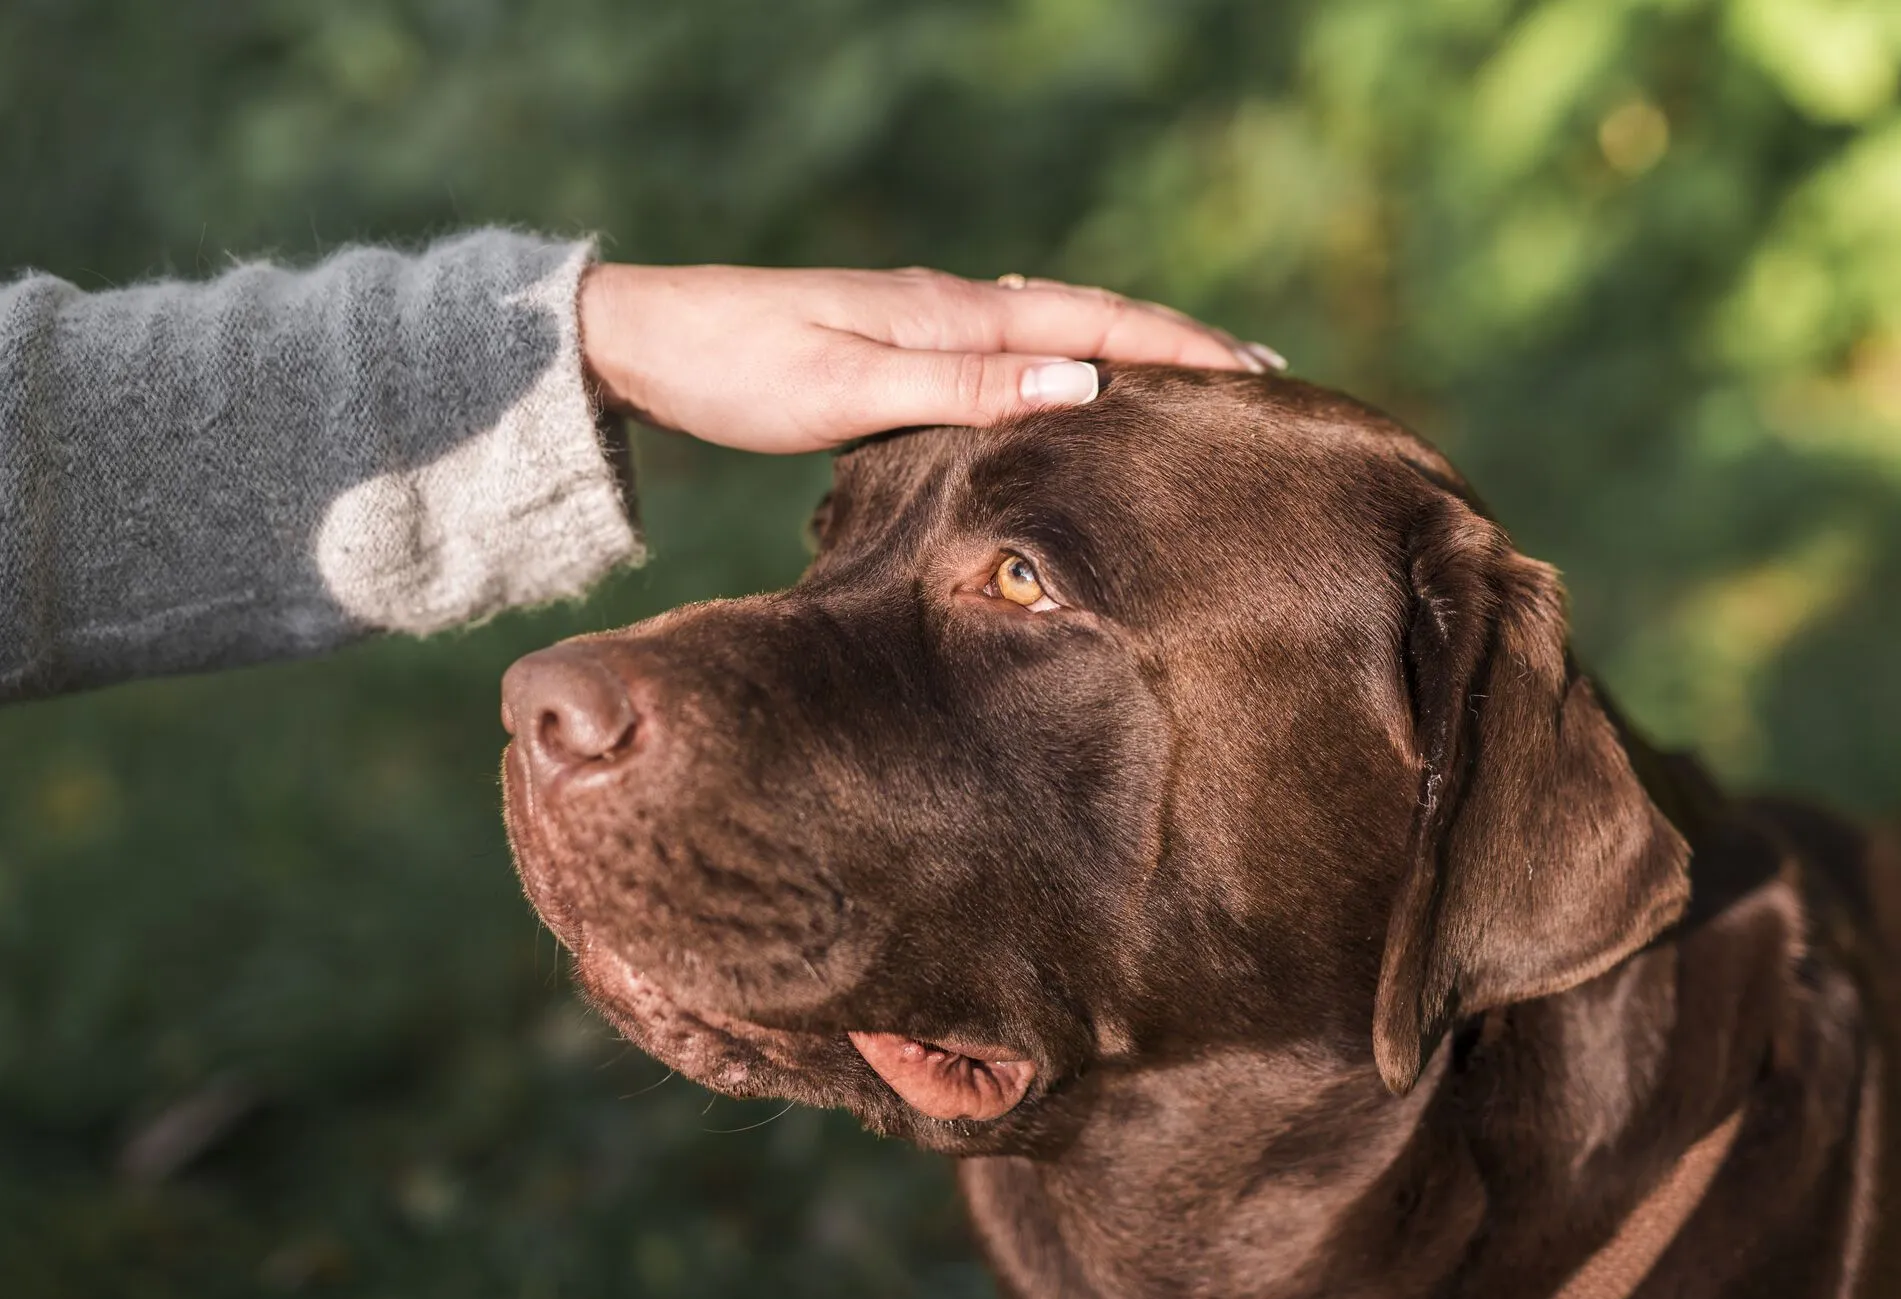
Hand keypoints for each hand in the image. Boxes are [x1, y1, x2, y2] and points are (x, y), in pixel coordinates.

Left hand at [578, 263, 1282, 453]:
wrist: (644, 341)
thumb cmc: (735, 370)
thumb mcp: (847, 387)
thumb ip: (963, 388)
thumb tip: (1083, 384)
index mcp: (952, 314)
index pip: (1094, 325)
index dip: (1178, 350)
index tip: (1256, 376)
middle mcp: (950, 308)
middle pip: (1089, 318)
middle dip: (1174, 345)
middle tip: (1256, 376)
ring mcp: (924, 321)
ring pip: (1054, 331)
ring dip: (1127, 350)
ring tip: (1190, 379)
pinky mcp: (895, 343)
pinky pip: (1011, 348)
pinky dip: (1068, 359)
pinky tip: (1073, 377)